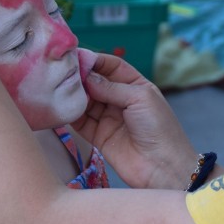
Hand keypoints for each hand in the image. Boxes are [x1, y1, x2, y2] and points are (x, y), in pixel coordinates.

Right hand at [72, 54, 197, 189]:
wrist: (163, 168)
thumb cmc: (159, 128)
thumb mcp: (139, 98)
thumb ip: (111, 87)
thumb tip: (86, 76)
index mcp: (136, 86)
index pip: (112, 66)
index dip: (95, 60)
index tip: (77, 56)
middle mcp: (121, 100)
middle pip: (95, 82)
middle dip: (80, 76)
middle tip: (63, 72)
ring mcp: (109, 118)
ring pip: (86, 101)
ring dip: (74, 95)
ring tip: (59, 87)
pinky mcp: (98, 137)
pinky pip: (81, 122)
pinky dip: (71, 114)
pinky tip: (62, 106)